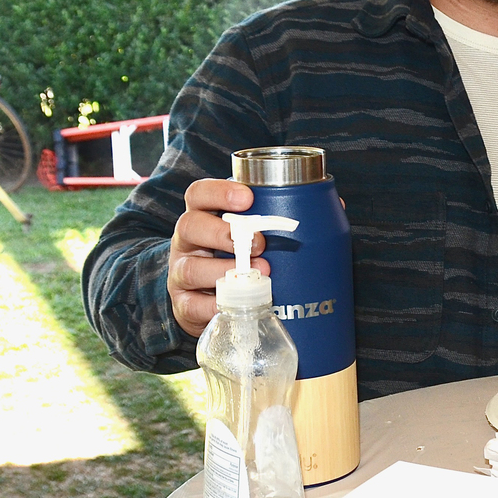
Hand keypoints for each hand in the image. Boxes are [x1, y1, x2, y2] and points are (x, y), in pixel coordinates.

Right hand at [167, 179, 265, 336]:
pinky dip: (215, 304)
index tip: (247, 198)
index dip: (219, 192)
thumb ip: (269, 223)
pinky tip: (237, 302)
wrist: (211, 301)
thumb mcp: (249, 236)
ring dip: (224, 270)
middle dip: (224, 232)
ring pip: (190, 268)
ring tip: (257, 273)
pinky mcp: (183, 304)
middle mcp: (186, 242)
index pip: (198, 195)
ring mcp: (179, 273)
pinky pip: (193, 304)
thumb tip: (318, 210)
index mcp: (201, 217)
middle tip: (259, 243)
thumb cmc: (237, 260)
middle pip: (189, 225)